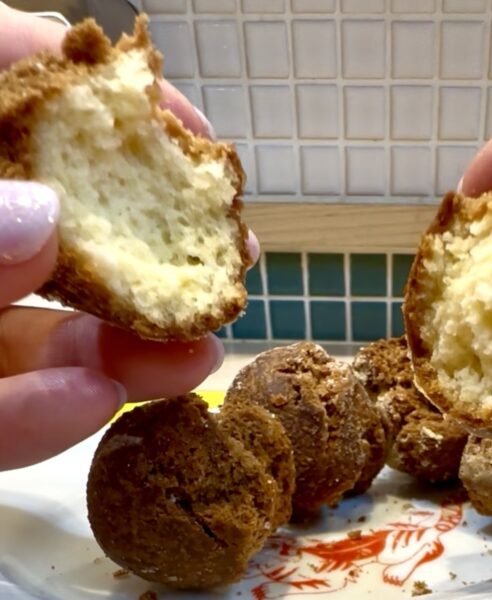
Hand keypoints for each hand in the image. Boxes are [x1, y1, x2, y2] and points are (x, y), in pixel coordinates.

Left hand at [0, 5, 258, 470]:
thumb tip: (42, 220)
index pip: (2, 75)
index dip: (98, 88)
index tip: (189, 130)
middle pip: (54, 210)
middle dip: (148, 236)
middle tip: (229, 259)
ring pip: (36, 318)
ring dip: (118, 341)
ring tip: (190, 355)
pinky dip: (35, 412)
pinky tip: (84, 402)